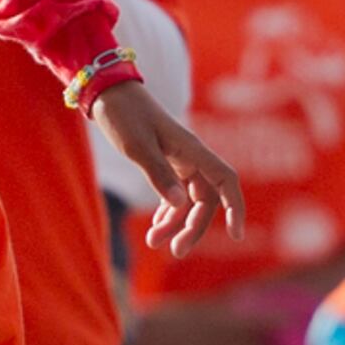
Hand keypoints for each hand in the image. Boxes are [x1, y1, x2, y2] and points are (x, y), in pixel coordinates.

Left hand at [96, 83, 243, 257]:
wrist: (108, 93)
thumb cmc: (123, 115)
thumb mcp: (137, 147)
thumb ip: (158, 174)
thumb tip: (180, 204)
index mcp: (192, 150)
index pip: (226, 181)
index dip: (235, 208)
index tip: (235, 235)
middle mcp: (192, 157)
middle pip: (206, 200)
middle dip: (194, 227)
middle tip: (176, 251)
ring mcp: (180, 160)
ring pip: (189, 201)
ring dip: (176, 224)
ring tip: (153, 242)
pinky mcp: (166, 163)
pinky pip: (176, 194)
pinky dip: (168, 212)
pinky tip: (155, 226)